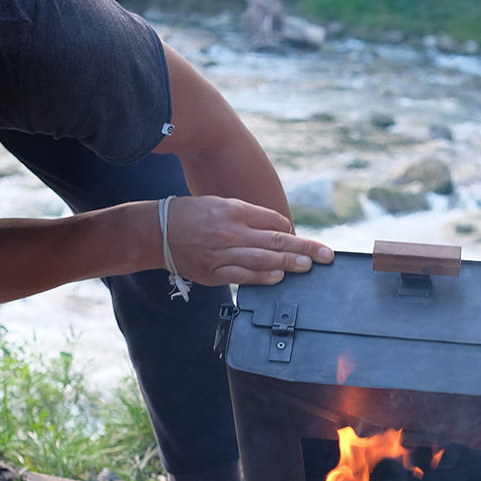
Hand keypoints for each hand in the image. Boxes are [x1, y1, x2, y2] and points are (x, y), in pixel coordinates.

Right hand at [166, 195, 332, 285]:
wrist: (155, 232)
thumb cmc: (189, 215)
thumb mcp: (219, 203)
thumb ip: (247, 215)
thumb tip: (276, 228)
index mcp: (234, 211)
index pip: (273, 221)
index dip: (289, 230)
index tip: (298, 236)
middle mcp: (231, 232)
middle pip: (276, 240)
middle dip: (304, 248)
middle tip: (325, 254)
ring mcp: (223, 254)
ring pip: (264, 260)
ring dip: (289, 263)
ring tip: (308, 266)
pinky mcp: (214, 272)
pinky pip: (244, 276)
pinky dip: (263, 277)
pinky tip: (278, 277)